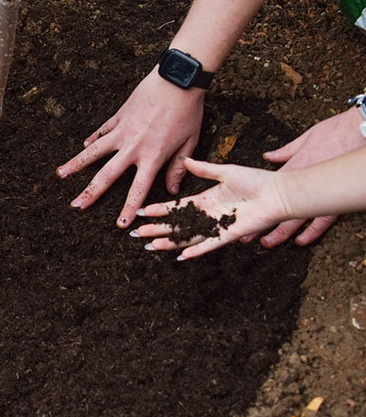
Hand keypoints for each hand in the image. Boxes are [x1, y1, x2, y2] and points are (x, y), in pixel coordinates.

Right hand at [56, 68, 205, 227]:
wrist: (178, 80)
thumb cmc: (188, 112)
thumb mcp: (189, 143)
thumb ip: (178, 168)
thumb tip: (172, 190)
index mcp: (152, 156)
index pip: (138, 189)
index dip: (129, 208)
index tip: (120, 224)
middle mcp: (132, 147)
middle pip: (107, 175)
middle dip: (90, 192)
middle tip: (76, 206)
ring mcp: (122, 131)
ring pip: (94, 151)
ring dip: (76, 164)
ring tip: (60, 174)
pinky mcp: (118, 116)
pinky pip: (102, 131)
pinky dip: (92, 139)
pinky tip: (82, 146)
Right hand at [131, 157, 287, 259]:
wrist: (280, 193)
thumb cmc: (256, 181)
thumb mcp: (226, 171)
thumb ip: (204, 169)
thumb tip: (184, 160)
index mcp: (206, 200)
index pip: (177, 207)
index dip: (160, 210)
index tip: (143, 212)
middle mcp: (208, 215)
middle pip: (177, 224)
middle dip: (156, 229)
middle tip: (137, 234)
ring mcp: (218, 226)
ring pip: (188, 236)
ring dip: (169, 241)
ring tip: (151, 246)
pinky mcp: (230, 234)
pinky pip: (209, 244)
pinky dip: (196, 250)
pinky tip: (181, 256)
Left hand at [252, 108, 364, 246]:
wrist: (360, 131)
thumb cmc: (335, 132)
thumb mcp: (306, 138)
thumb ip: (286, 151)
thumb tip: (268, 156)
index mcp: (293, 168)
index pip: (269, 188)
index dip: (254, 202)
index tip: (241, 211)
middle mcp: (302, 183)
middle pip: (277, 208)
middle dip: (261, 223)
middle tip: (247, 236)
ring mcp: (318, 193)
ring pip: (296, 218)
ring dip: (281, 232)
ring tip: (268, 242)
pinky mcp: (335, 198)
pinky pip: (322, 220)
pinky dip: (312, 231)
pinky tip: (302, 240)